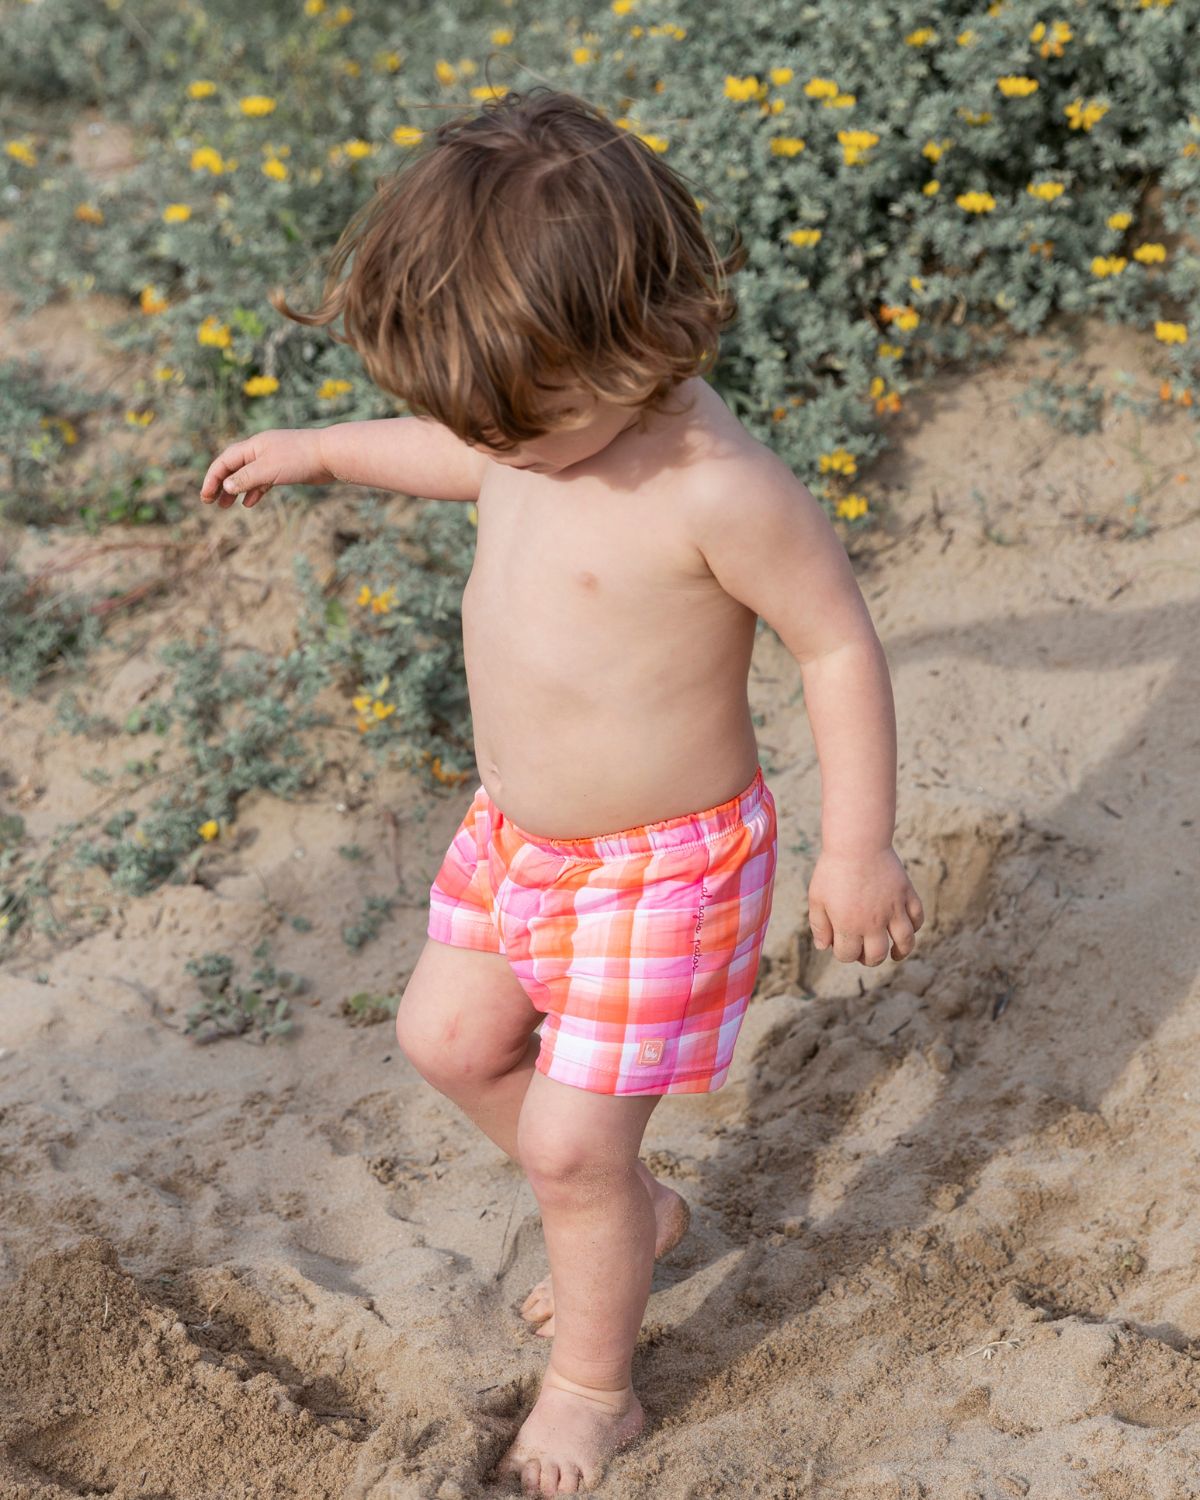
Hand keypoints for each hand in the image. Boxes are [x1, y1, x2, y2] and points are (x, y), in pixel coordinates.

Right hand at [199, 427, 331, 508]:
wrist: (330, 455)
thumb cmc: (299, 459)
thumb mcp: (267, 470)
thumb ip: (245, 478)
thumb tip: (226, 486)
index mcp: (252, 446)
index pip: (224, 461)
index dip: (212, 478)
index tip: (205, 497)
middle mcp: (260, 451)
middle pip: (233, 467)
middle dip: (220, 484)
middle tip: (211, 502)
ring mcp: (272, 460)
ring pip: (247, 475)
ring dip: (235, 490)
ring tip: (226, 506)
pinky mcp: (284, 469)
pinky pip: (263, 481)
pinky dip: (254, 491)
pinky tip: (249, 503)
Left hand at [807, 846, 923, 965]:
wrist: (857, 843)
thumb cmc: (833, 870)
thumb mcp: (817, 897)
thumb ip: (819, 925)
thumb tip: (823, 947)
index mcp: (849, 925)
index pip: (848, 955)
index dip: (843, 953)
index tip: (841, 944)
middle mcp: (874, 923)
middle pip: (877, 955)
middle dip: (870, 959)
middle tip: (866, 953)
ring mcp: (894, 909)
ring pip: (905, 942)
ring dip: (900, 952)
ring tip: (894, 953)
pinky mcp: (907, 895)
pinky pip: (918, 918)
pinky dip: (915, 927)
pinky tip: (906, 928)